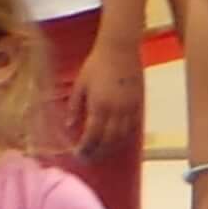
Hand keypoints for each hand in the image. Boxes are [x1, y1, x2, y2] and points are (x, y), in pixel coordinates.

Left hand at [69, 30, 143, 161]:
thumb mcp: (80, 84)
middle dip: (99, 152)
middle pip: (109, 140)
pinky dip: (124, 136)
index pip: (92, 135)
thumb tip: (69, 126)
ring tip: (102, 152)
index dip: (86, 148)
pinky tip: (117, 139)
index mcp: (99, 106)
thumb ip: (75, 107)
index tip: (79, 155)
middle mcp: (116, 111)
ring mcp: (130, 108)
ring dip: (112, 147)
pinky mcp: (138, 103)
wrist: (120, 49)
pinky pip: (132, 126)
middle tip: (89, 159)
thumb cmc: (96, 64)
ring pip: (123, 136)